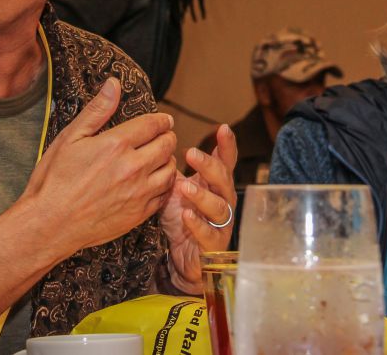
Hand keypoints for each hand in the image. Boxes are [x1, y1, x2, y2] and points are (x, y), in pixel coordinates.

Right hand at [20, 78, 177, 253]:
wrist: (49, 224)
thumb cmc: (54, 180)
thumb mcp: (70, 138)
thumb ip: (97, 111)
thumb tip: (113, 84)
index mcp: (116, 144)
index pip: (154, 124)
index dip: (162, 120)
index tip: (163, 120)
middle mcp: (133, 167)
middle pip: (167, 144)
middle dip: (167, 136)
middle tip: (162, 136)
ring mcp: (139, 193)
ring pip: (170, 170)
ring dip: (168, 160)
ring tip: (159, 157)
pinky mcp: (139, 214)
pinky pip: (164, 194)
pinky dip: (164, 185)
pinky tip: (153, 181)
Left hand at [160, 124, 237, 293]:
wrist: (184, 258)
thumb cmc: (183, 219)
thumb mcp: (176, 189)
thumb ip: (173, 169)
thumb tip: (159, 141)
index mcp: (215, 185)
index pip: (225, 162)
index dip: (226, 145)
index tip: (222, 128)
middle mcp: (223, 201)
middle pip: (223, 180)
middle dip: (209, 166)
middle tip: (191, 154)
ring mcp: (221, 224)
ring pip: (219, 206)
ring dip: (202, 196)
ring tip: (184, 187)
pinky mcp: (213, 245)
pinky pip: (209, 234)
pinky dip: (197, 224)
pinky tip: (186, 216)